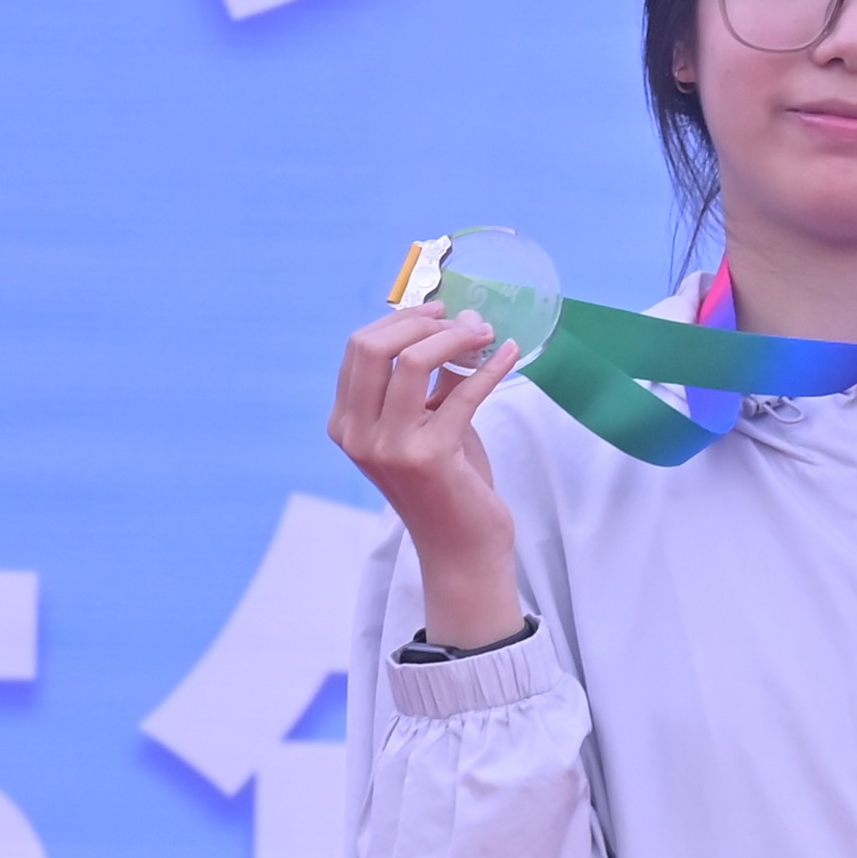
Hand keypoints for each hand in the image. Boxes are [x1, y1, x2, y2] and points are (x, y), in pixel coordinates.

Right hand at [329, 305, 527, 646]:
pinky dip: (490, 367)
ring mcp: (388, 447)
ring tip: (487, 334)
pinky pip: (461, 392)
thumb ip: (429, 380)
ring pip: (413, 362)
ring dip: (456, 338)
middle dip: (421, 321)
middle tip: (463, 320)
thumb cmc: (446, 484)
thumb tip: (456, 321)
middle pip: (372, 347)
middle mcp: (357, 435)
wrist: (460, 548)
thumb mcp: (426, 424)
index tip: (440, 310)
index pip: (359, 348)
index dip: (400, 319)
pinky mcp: (428, 457)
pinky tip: (511, 354)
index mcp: (345, 423)